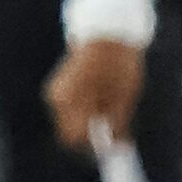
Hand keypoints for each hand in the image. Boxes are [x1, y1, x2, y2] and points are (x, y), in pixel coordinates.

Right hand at [44, 38, 145, 153]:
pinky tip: (101, 97)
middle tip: (116, 130)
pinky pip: (71, 109)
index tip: (112, 148)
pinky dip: (85, 110)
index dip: (93, 146)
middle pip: (70, 132)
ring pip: (70, 122)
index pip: (75, 137)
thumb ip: (118, 123)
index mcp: (73, 98)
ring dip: (89, 122)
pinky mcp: (58, 89)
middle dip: (91, 135)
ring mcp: (56, 93)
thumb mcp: (126, 94)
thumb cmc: (120, 62)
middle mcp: (58, 98)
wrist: (109, 32)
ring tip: (111, 105)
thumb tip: (116, 148)